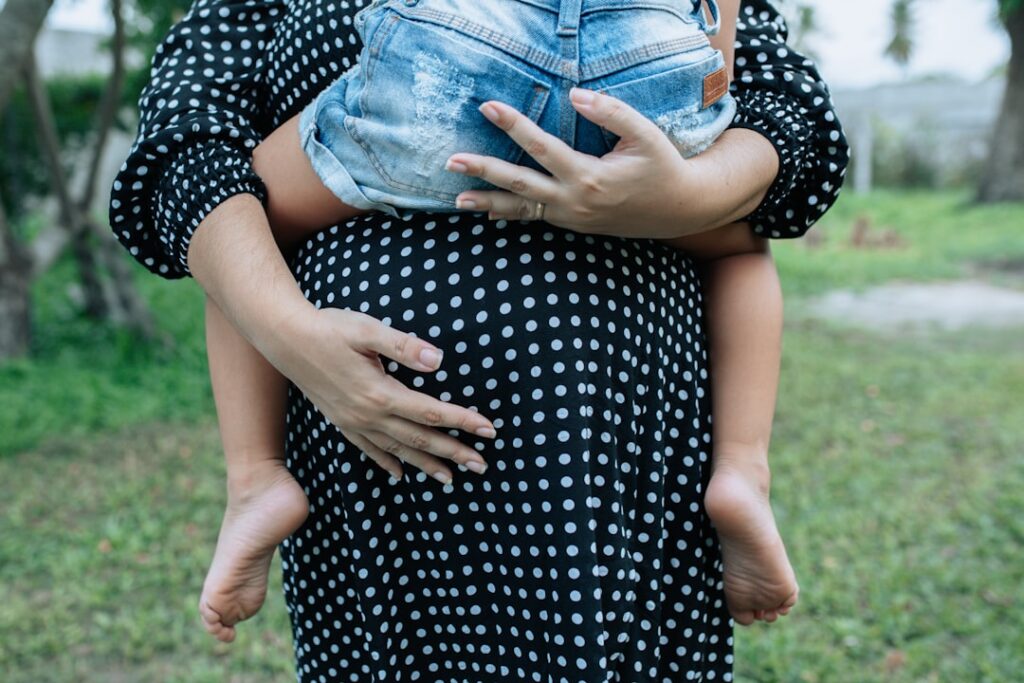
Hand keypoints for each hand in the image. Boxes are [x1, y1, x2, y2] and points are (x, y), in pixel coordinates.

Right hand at [268, 307, 495, 484]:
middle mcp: (367, 415)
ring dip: (426, 464)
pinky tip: (400, 474)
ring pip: (397, 450)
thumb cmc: (329, 328)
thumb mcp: (368, 330)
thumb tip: (438, 360)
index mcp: (379, 392)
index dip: (462, 421)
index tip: (489, 430)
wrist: (284, 338)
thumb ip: (404, 345)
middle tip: (482, 466)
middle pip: (419, 438)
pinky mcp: (341, 421)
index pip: (431, 411)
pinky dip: (387, 463)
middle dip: (453, 452)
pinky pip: (368, 450)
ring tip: (451, 478)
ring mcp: (353, 422)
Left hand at [445, 88, 774, 238]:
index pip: (542, 148)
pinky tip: (487, 210)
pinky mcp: (571, 222)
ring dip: (488, 201)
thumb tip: (574, 94)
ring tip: (457, 200)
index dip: (514, 125)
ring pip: (522, 209)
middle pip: (520, 185)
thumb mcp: (644, 134)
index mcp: (589, 178)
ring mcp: (570, 217)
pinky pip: (534, 217)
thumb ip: (611, 112)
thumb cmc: (662, 167)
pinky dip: (510, 214)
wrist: (678, 209)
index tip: (488, 107)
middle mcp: (574, 202)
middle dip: (485, 172)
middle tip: (452, 161)